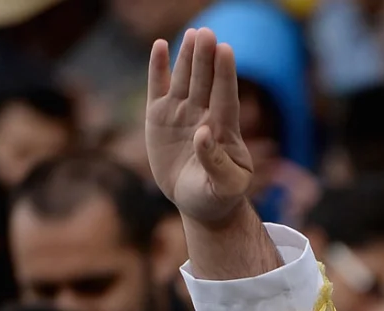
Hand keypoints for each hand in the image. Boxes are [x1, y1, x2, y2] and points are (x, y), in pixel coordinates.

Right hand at [147, 28, 252, 227]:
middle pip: (205, 82)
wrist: (199, 204)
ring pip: (185, 79)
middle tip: (206, 33)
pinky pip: (158, 87)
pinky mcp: (159, 116)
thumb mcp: (226, 188)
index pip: (226, 97)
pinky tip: (160, 46)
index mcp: (225, 131)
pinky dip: (158, 68)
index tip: (226, 50)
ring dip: (187, 57)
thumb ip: (218, 162)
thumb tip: (203, 133)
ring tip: (192, 34)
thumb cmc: (219, 197)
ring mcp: (182, 113)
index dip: (225, 74)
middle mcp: (204, 115)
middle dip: (206, 58)